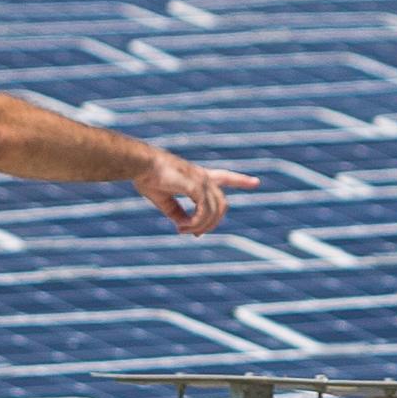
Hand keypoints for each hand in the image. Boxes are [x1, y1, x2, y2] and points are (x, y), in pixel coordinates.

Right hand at [135, 147, 252, 235]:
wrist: (140, 164)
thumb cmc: (147, 176)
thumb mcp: (163, 199)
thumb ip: (177, 213)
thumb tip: (185, 227)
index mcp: (197, 176)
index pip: (225, 177)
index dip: (240, 180)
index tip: (256, 183)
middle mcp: (203, 177)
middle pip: (222, 204)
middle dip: (212, 223)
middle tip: (193, 233)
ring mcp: (201, 180)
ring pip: (215, 210)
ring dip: (202, 226)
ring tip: (183, 230)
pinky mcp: (196, 185)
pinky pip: (205, 211)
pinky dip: (196, 223)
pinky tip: (183, 227)